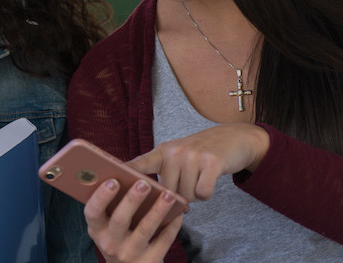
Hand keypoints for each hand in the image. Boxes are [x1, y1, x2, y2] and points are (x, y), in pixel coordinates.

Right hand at [84, 178, 184, 262]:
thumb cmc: (118, 237)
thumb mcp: (107, 226)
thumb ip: (111, 206)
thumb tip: (125, 173)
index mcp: (97, 229)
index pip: (92, 212)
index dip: (101, 197)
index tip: (113, 181)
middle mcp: (110, 244)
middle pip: (120, 220)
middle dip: (132, 200)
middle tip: (144, 183)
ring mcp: (129, 255)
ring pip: (145, 229)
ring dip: (158, 210)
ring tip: (169, 194)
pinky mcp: (148, 262)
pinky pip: (163, 241)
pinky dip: (172, 225)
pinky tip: (179, 212)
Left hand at [129, 123, 269, 201]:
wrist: (233, 139)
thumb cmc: (201, 154)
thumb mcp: (178, 157)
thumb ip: (165, 175)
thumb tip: (156, 204)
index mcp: (162, 151)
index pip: (140, 163)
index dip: (125, 172)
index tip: (109, 178)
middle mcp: (174, 151)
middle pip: (168, 193)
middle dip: (179, 195)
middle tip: (190, 177)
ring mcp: (192, 155)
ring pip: (186, 196)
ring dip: (195, 193)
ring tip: (200, 175)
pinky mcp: (211, 162)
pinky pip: (203, 194)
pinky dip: (207, 193)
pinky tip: (210, 178)